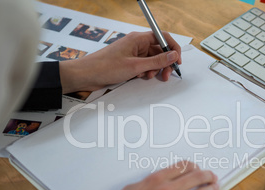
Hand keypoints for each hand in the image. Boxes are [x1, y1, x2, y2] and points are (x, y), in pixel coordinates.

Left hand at [59, 31, 181, 93]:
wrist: (87, 75)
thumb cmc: (105, 67)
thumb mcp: (136, 66)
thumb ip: (157, 61)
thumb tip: (173, 55)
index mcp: (138, 39)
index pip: (163, 37)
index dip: (173, 48)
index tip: (177, 61)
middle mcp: (137, 44)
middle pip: (159, 50)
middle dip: (165, 63)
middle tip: (166, 75)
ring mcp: (133, 54)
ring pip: (152, 60)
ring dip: (155, 69)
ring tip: (150, 76)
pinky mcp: (129, 63)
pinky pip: (144, 66)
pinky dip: (146, 72)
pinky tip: (140, 77)